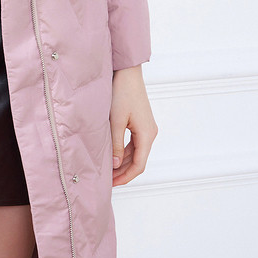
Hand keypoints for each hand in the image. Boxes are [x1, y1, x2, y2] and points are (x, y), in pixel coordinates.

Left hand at [109, 65, 157, 186]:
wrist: (127, 73)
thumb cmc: (122, 93)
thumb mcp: (116, 121)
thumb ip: (115, 145)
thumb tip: (114, 165)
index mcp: (146, 135)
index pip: (139, 165)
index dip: (126, 177)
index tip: (112, 184)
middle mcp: (150, 133)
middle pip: (137, 160)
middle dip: (122, 171)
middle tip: (106, 180)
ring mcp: (146, 128)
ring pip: (135, 152)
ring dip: (122, 162)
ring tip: (107, 170)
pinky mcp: (141, 123)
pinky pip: (133, 143)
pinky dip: (123, 151)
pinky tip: (111, 155)